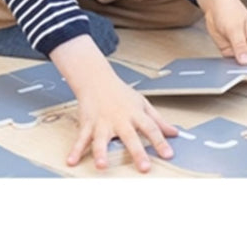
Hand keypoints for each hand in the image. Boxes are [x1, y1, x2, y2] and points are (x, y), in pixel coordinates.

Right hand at [52, 36, 176, 172]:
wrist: (96, 80)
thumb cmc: (121, 94)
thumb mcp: (143, 104)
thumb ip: (158, 120)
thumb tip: (174, 133)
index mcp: (135, 114)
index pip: (151, 128)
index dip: (161, 142)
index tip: (168, 154)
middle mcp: (119, 119)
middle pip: (130, 136)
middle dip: (137, 152)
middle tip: (144, 167)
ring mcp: (102, 123)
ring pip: (101, 139)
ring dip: (101, 152)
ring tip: (102, 165)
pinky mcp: (88, 124)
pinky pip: (81, 139)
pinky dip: (75, 150)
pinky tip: (71, 161)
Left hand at [196, 0, 246, 73]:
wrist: (215, 5)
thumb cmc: (229, 9)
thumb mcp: (234, 26)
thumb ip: (240, 44)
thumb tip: (245, 61)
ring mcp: (242, 51)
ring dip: (244, 73)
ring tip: (236, 75)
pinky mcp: (231, 54)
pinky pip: (234, 66)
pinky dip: (232, 71)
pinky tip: (227, 72)